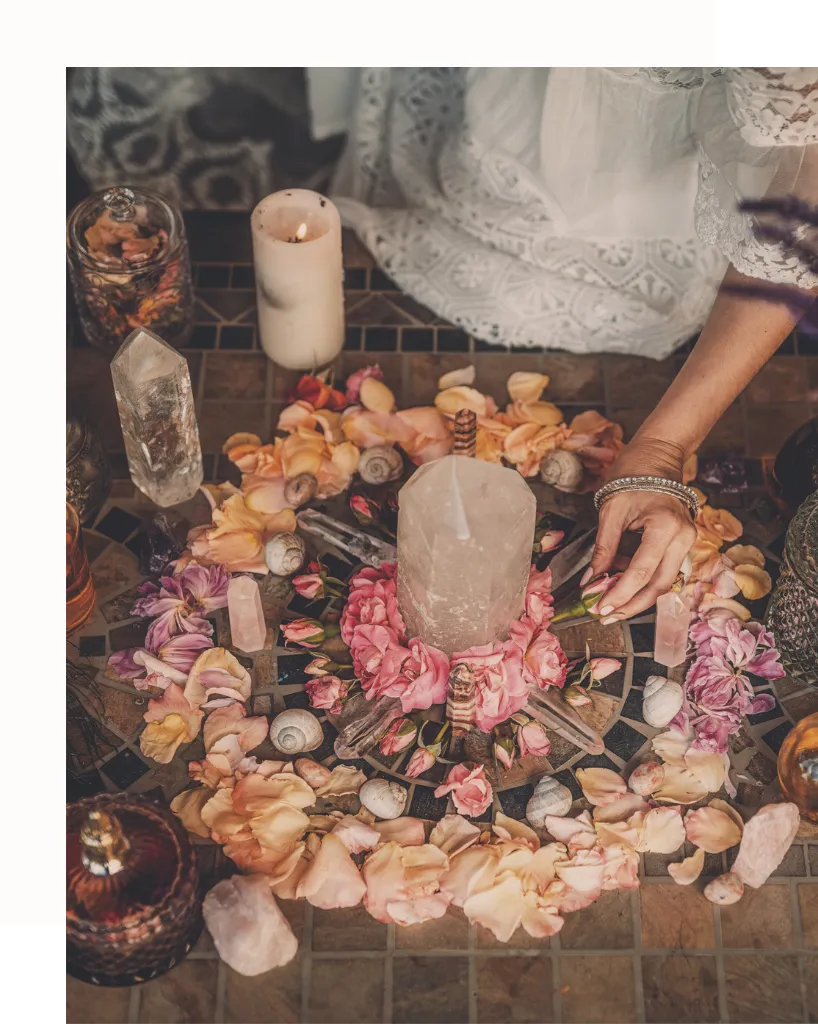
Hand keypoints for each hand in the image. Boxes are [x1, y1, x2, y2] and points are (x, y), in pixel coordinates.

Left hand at [586, 436, 696, 621]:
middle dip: (631, 605)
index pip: (641, 572)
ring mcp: (686, 541)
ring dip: (637, 597)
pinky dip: (643, 582)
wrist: (657, 456)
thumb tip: (590, 580)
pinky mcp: (682, 543)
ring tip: (611, 606)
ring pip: (664, 582)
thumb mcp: (611, 512)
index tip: (600, 608)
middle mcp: (683, 538)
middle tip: (605, 616)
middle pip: (659, 586)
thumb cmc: (633, 475)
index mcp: (665, 527)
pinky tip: (622, 587)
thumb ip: (603, 549)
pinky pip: (664, 570)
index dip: (620, 594)